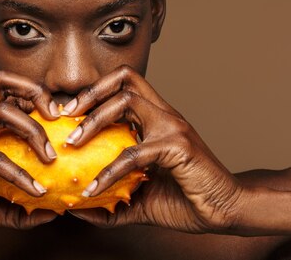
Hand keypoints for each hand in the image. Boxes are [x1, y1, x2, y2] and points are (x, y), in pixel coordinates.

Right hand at [0, 71, 59, 236]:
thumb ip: (17, 207)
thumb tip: (50, 213)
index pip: (5, 91)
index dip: (33, 96)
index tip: (55, 119)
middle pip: (3, 82)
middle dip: (36, 94)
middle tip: (57, 119)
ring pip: (2, 110)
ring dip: (33, 130)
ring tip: (50, 157)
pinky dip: (19, 173)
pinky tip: (34, 190)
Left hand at [65, 65, 244, 233]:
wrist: (226, 211)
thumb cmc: (186, 200)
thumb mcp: (140, 199)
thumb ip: (111, 200)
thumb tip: (77, 208)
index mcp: (156, 118)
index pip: (124, 85)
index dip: (94, 92)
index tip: (68, 114)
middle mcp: (164, 114)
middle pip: (125, 79)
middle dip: (90, 93)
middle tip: (64, 117)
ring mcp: (172, 126)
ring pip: (127, 102)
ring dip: (94, 120)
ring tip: (72, 143)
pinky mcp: (177, 146)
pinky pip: (133, 153)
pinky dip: (108, 172)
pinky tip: (92, 190)